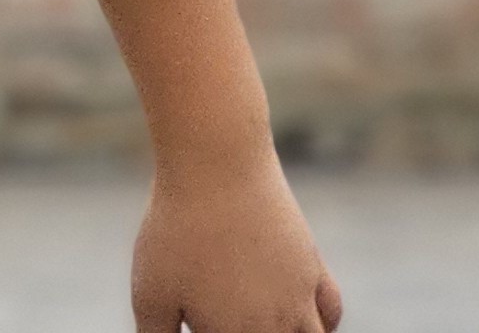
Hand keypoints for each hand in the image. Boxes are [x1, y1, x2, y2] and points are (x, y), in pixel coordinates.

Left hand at [131, 147, 342, 332]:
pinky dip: (323, 323)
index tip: (200, 320)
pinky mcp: (311, 263)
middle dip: (249, 327)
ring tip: (260, 317)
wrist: (215, 163)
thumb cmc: (176, 228)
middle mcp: (276, 326)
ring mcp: (300, 297)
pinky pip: (330, 311)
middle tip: (221, 310)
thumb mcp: (149, 291)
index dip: (207, 330)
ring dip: (292, 332)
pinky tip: (306, 320)